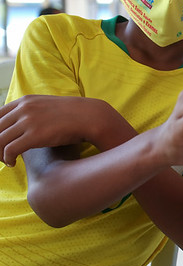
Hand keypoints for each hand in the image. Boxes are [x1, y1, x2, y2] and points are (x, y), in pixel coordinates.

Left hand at [0, 95, 120, 165]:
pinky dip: (7, 159)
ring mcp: (28, 122)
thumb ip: (30, 112)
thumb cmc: (72, 116)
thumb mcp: (46, 107)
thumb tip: (18, 126)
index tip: (0, 142)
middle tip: (0, 155)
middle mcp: (23, 109)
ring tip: (5, 161)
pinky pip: (9, 150)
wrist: (91, 117)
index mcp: (24, 101)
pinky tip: (12, 164)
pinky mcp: (34, 136)